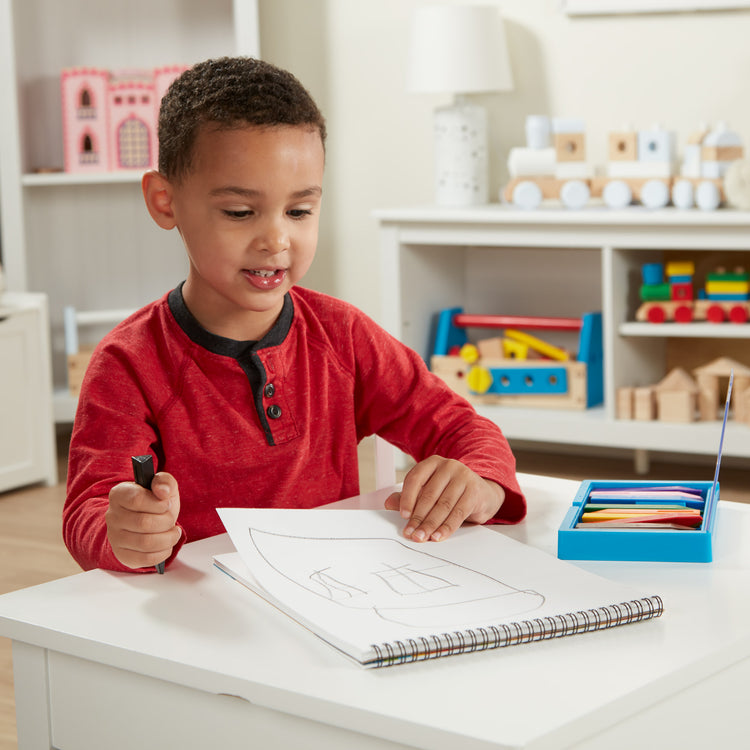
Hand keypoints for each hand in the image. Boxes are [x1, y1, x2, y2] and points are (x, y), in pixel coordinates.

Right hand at [106, 472, 181, 569]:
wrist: (147, 521)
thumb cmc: (155, 503)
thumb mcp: (163, 487)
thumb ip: (165, 482)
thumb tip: (162, 491)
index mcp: (119, 494)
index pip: (137, 500)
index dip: (158, 504)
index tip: (167, 504)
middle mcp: (112, 516)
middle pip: (144, 523)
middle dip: (166, 521)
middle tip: (171, 518)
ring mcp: (115, 537)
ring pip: (146, 543)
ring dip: (168, 538)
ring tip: (174, 532)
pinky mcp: (122, 555)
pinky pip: (145, 559)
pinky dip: (163, 552)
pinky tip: (167, 544)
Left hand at [384, 456, 504, 542]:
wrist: (482, 493)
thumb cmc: (450, 491)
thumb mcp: (429, 490)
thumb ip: (409, 496)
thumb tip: (388, 503)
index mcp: (433, 462)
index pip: (415, 478)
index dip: (407, 498)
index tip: (403, 515)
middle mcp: (448, 466)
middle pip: (429, 494)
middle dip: (418, 517)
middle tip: (410, 533)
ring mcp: (463, 477)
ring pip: (443, 505)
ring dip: (430, 524)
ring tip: (422, 537)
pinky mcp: (474, 491)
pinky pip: (458, 512)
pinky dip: (446, 527)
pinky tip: (438, 536)